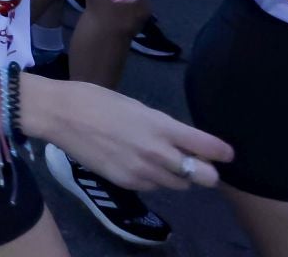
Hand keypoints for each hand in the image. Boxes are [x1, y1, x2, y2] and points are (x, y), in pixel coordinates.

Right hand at [23, 76, 231, 191]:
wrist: (60, 115)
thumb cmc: (97, 100)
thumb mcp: (137, 107)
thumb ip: (163, 128)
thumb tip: (184, 142)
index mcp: (161, 126)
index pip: (207, 147)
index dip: (223, 152)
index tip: (227, 154)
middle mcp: (157, 153)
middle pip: (203, 176)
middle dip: (206, 172)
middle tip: (199, 164)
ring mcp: (142, 171)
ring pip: (180, 186)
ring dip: (179, 176)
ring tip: (165, 162)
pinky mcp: (126, 183)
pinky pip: (155, 188)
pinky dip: (156, 180)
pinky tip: (141, 165)